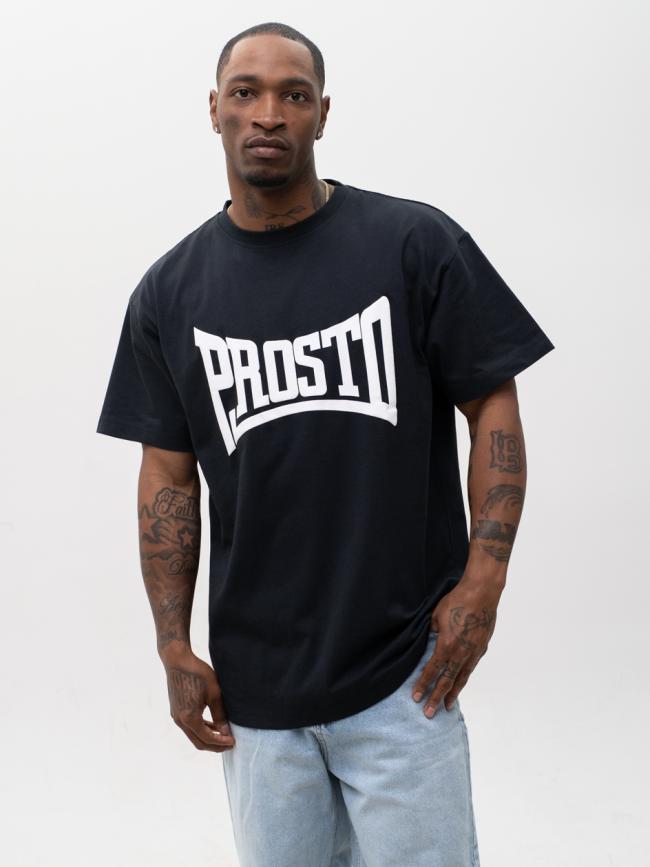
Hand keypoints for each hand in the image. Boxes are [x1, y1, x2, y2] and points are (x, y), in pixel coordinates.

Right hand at [163, 649, 235, 751]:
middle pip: (198, 742)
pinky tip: (212, 724)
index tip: (234, 742)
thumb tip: (226, 732)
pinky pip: (189, 727)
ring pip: (193, 735)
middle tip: (230, 743)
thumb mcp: (214, 693)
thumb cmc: (197, 674)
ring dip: (208, 738)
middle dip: (215, 745)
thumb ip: (220, 714)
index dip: (221, 743)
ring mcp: (176, 716)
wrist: (177, 660)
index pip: (207, 739)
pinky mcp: (175, 710)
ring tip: (223, 735)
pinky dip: (201, 729)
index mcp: (189, 718)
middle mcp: (180, 720)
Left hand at [411, 575, 500, 716]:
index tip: (415, 697)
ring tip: (447, 707)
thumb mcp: (436, 615)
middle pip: (447, 681)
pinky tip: (460, 683)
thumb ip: (431, 632)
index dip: (423, 684)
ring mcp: (473, 652)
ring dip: (453, 693)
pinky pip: (471, 668)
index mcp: (446, 645)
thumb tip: (429, 641)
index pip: (432, 670)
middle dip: (436, 698)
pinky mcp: (482, 647)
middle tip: (428, 713)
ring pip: (461, 678)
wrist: (482, 593)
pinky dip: (464, 678)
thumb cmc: (457, 601)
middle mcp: (461, 653)